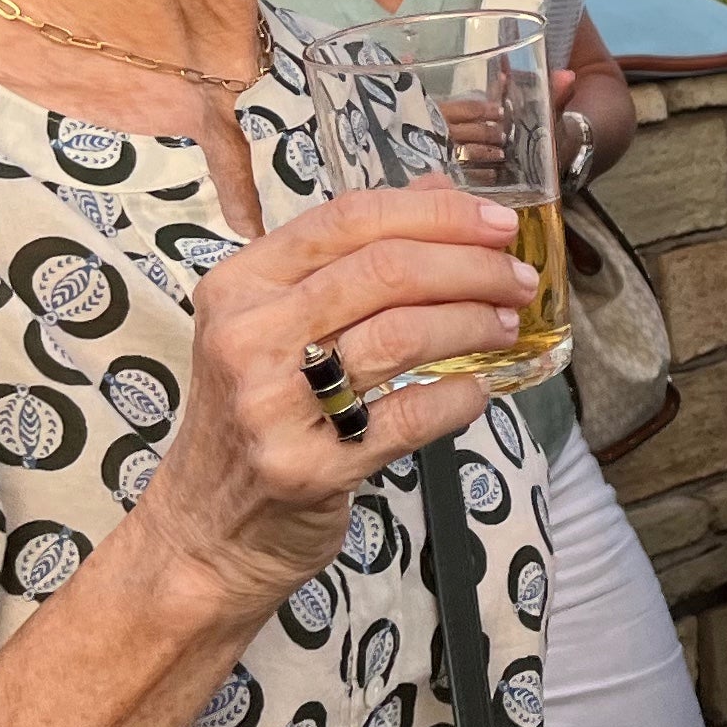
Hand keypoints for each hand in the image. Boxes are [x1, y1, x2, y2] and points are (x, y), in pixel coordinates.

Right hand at [139, 188, 533, 615]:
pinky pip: (409, 416)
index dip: (437, 214)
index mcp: (240, 284)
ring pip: (402, 335)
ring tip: (507, 326)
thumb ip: (349, 258)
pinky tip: (479, 391)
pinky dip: (460, 397)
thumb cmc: (255, 415)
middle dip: (472, 268)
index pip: (349, 219)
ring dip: (474, 324)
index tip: (499, 223)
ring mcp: (272, 404)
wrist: (206, 532)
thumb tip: (438, 194)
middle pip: (385, 271)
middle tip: (520, 280)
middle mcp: (248, 336)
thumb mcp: (275, 324)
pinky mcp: (308, 467)